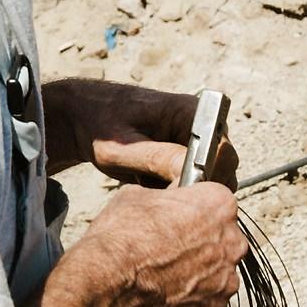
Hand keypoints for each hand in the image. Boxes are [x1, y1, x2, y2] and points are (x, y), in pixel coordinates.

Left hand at [47, 77, 239, 188]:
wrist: (83, 120)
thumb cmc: (99, 125)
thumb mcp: (122, 146)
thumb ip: (157, 157)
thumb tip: (192, 170)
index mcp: (193, 112)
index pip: (222, 151)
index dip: (207, 177)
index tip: (177, 191)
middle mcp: (201, 127)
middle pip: (221, 170)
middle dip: (193, 189)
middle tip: (157, 194)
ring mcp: (195, 144)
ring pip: (207, 182)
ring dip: (182, 193)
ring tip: (147, 186)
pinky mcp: (184, 159)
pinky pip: (192, 186)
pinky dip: (173, 194)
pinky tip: (147, 187)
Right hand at [75, 180, 247, 306]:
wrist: (107, 285)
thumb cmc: (121, 239)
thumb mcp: (136, 197)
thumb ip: (164, 199)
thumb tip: (162, 204)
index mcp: (218, 206)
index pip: (216, 202)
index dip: (193, 210)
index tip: (178, 218)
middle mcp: (230, 245)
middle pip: (222, 241)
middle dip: (200, 245)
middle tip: (169, 250)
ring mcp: (224, 283)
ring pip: (216, 276)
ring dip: (196, 277)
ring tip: (163, 278)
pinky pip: (204, 306)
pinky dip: (188, 304)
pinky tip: (162, 299)